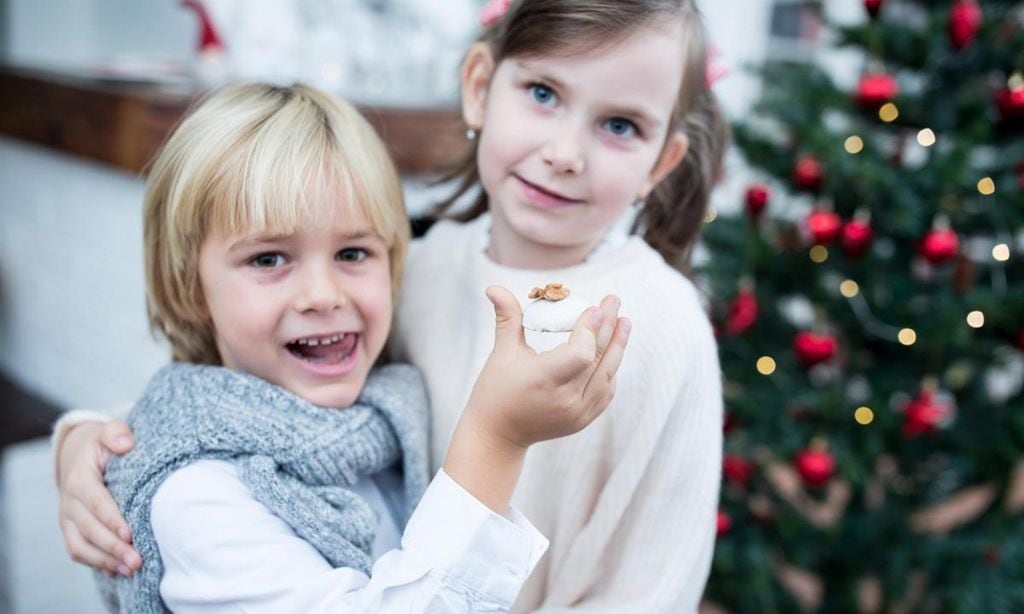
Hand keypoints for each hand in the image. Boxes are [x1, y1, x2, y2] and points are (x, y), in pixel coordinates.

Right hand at [57, 420, 141, 575]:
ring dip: (105, 561)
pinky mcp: (71, 529)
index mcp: (80, 478)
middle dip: (113, 547)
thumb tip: (125, 444)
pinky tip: (117, 573)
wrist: (79, 455)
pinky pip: (78, 551)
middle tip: (137, 560)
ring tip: (130, 570)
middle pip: (89, 529)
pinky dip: (96, 564)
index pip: (96, 502)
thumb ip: (117, 433)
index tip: (130, 535)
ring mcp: (67, 518)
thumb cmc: (102, 445)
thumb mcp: (109, 431)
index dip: (112, 520)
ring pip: (80, 546)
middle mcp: (69, 501)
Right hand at [444, 286, 628, 512]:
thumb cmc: (495, 390)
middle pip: (596, 359)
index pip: (579, 353)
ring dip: (617, 347)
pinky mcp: (583, 420)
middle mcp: (564, 400)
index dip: (590, 329)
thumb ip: (507, 317)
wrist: (498, 434)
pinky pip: (605, 391)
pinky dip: (610, 369)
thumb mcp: (501, 353)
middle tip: (613, 301)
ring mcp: (577, 413)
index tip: (594, 307)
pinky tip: (613, 349)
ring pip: (607, 375)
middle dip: (608, 327)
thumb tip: (494, 287)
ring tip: (625, 322)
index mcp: (542, 380)